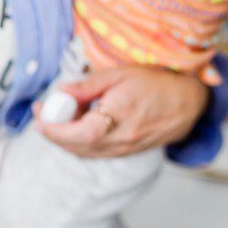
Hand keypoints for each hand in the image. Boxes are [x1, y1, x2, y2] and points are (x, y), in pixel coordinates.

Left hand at [35, 66, 209, 157]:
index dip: (53, 130)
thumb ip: (87, 86)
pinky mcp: (127, 153)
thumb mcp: (119, 74)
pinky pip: (96, 152)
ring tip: (59, 116)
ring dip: (64, 139)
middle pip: (75, 146)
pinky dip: (80, 143)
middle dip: (53, 133)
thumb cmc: (156, 82)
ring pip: (84, 152)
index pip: (77, 134)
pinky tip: (77, 125)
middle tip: (41, 114)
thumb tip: (60, 92)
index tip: (38, 119)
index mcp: (118, 116)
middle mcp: (121, 139)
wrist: (190, 101)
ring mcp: (125, 149)